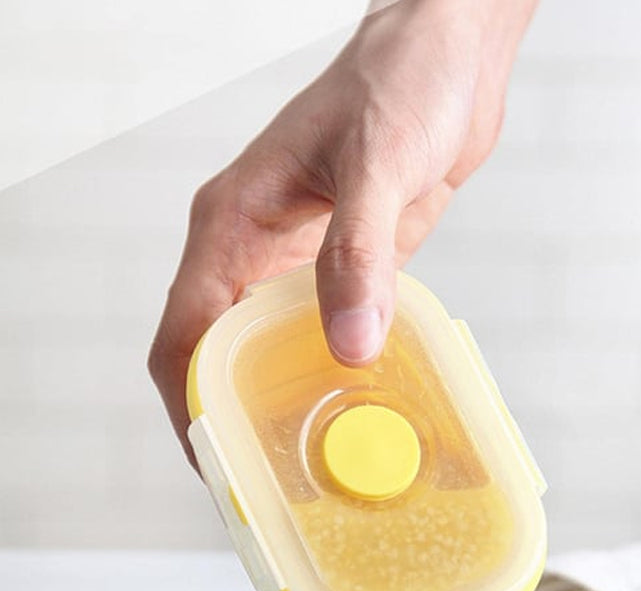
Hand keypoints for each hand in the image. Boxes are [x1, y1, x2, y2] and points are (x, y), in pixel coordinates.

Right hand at [148, 0, 536, 461]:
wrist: (450, 59)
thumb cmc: (402, 80)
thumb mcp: (378, 162)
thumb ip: (359, 253)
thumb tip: (348, 344)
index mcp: (235, 222)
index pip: (186, 328)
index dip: (190, 400)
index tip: (213, 459)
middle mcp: (256, 248)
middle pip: (220, 350)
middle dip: (233, 413)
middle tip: (266, 477)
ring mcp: (301, 261)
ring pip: (270, 347)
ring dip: (282, 398)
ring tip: (312, 455)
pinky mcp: (346, 267)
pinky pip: (324, 331)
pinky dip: (331, 371)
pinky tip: (357, 401)